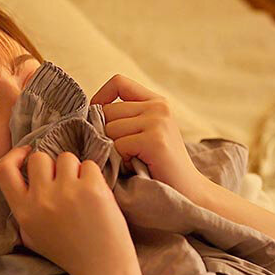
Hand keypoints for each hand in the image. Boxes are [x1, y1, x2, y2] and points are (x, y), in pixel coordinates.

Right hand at [0, 145, 139, 274]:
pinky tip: (97, 197)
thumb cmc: (69, 253)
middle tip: (64, 182)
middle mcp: (41, 200)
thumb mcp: (33, 236)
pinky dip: (94, 176)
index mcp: (24, 212)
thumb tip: (25, 177)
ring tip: (82, 192)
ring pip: (67, 158)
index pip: (4, 170)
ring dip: (75, 170)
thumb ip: (24, 208)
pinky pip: (90, 165)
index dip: (14, 156)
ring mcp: (67, 192)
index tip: (27, 153)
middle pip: (40, 158)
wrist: (102, 269)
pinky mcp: (92, 189)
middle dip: (52, 165)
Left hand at [90, 74, 208, 201]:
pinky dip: (121, 161)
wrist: (189, 192)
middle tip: (120, 153)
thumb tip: (86, 114)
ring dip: (113, 150)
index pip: (119, 82)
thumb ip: (125, 118)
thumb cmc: (159, 167)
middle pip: (108, 111)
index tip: (97, 119)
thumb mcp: (144, 134)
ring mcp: (158, 121)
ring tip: (131, 161)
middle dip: (105, 134)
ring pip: (109, 129)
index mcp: (156, 101)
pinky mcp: (155, 140)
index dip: (100, 98)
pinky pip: (118, 145)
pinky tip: (135, 167)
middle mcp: (158, 107)